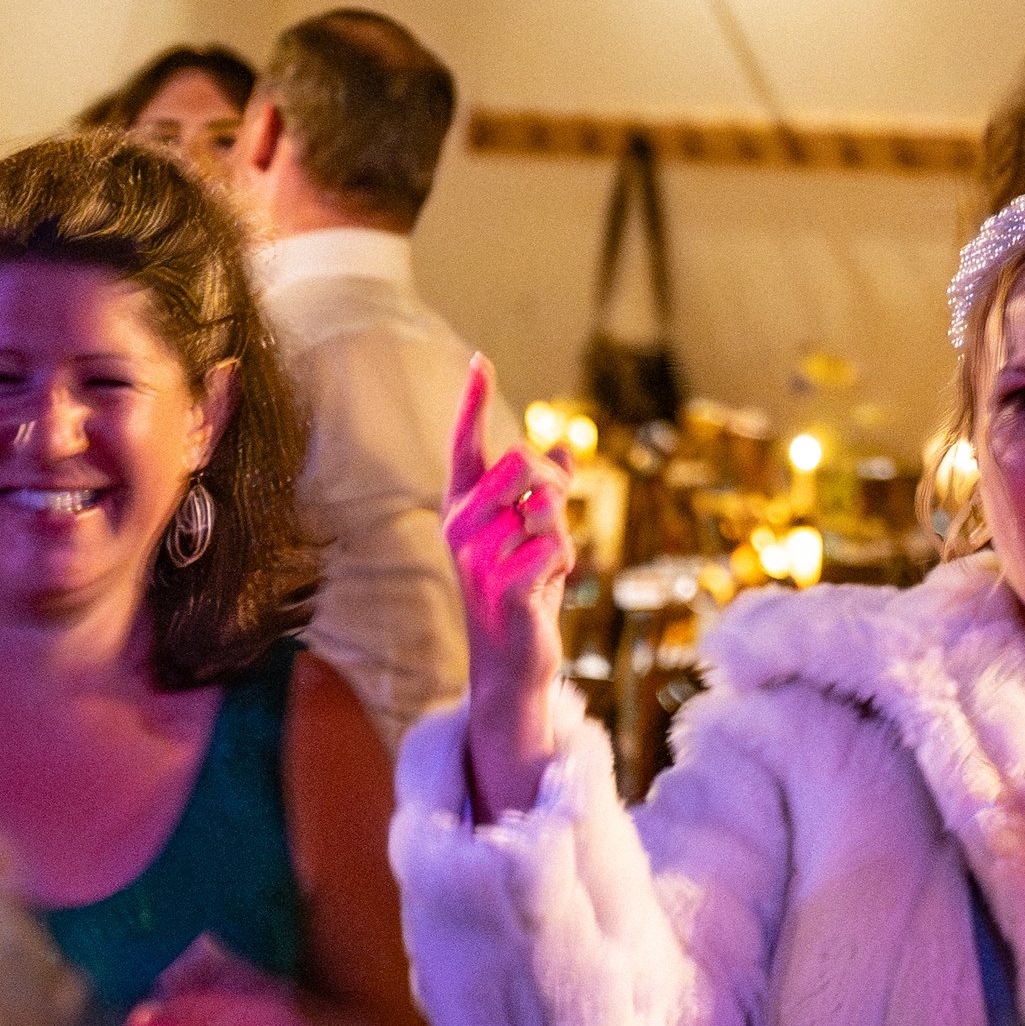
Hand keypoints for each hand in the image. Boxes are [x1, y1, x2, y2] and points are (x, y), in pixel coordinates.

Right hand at [443, 353, 571, 821]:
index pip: (465, 445)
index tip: (480, 360)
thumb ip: (545, 493)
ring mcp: (477, 557)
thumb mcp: (533, 537)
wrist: (512, 664)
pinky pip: (555, 546)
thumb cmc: (522, 595)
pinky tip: (545, 591)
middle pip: (521, 463)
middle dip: (552, 485)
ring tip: (541, 569)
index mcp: (461, 509)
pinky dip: (564, 564)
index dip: (473, 402)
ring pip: (546, 508)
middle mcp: (460, 527)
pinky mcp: (503, 585)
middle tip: (552, 520)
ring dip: (561, 537)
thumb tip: (564, 446)